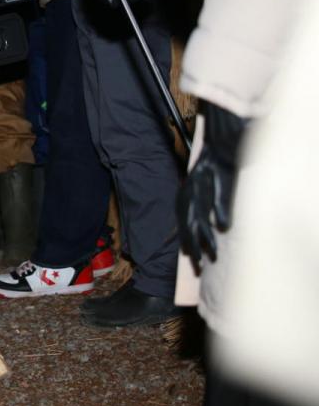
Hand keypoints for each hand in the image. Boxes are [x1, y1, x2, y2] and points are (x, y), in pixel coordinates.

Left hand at [178, 102, 246, 264]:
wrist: (221, 141)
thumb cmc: (213, 166)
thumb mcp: (200, 186)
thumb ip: (197, 205)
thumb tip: (203, 225)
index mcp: (185, 194)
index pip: (182, 222)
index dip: (185, 240)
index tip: (189, 258)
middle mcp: (190, 191)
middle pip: (188, 223)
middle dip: (192, 245)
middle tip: (197, 265)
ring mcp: (204, 184)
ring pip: (202, 214)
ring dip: (206, 236)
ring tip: (211, 254)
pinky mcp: (220, 177)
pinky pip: (219, 196)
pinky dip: (220, 211)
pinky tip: (224, 226)